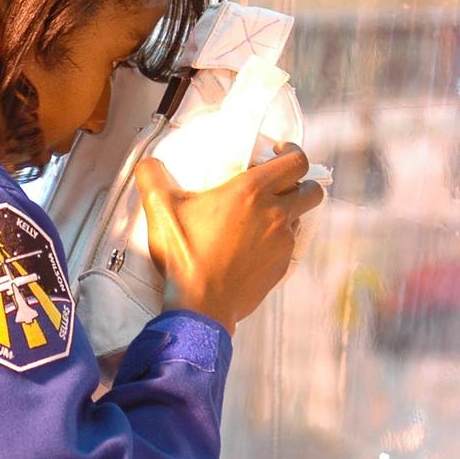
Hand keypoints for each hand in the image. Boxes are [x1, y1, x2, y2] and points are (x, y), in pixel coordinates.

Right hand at [134, 143, 325, 333]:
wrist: (201, 306)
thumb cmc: (184, 255)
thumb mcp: (159, 209)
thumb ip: (151, 176)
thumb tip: (147, 163)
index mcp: (251, 191)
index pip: (296, 162)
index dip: (293, 152)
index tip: (278, 153)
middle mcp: (275, 214)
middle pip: (312, 190)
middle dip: (302, 183)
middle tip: (280, 184)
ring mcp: (282, 242)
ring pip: (302, 217)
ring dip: (290, 212)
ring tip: (264, 215)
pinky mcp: (281, 266)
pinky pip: (290, 244)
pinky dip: (279, 239)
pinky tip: (256, 244)